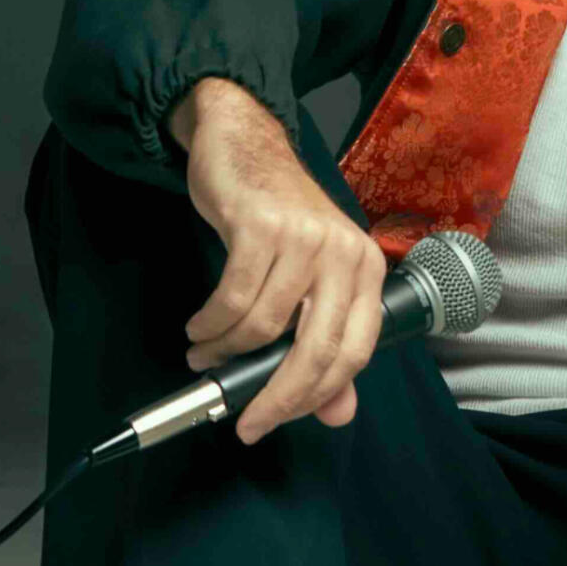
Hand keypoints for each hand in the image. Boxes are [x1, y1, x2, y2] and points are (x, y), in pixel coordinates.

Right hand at [172, 79, 385, 439]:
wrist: (245, 145)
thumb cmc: (278, 220)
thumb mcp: (311, 279)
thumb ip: (325, 345)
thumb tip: (337, 415)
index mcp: (366, 273)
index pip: (353, 353)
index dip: (315, 397)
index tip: (275, 421)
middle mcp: (345, 256)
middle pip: (317, 349)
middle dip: (277, 395)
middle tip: (244, 421)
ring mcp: (306, 238)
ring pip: (265, 325)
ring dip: (227, 353)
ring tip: (204, 355)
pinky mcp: (262, 226)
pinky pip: (233, 298)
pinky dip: (211, 324)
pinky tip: (199, 328)